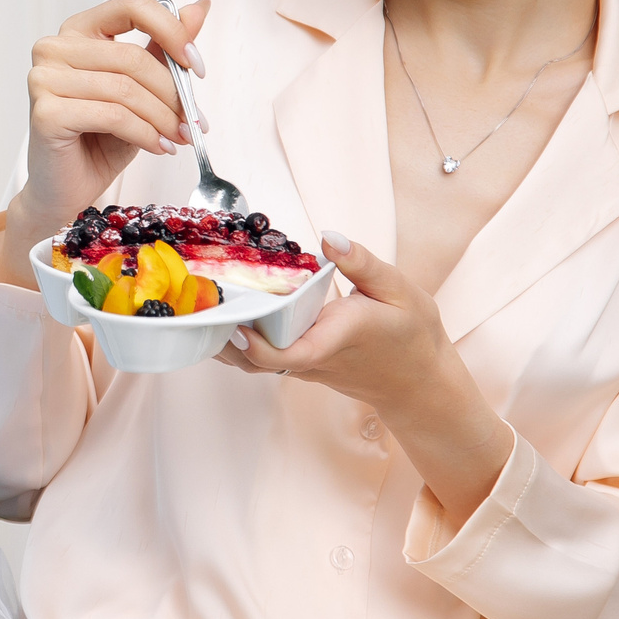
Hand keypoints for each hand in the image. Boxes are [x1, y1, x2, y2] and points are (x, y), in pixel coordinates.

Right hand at [0, 0, 209, 287]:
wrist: (68, 188)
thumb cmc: (102, 138)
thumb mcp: (142, 89)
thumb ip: (163, 49)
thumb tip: (201, 6)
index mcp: (78, 30)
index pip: (132, 5)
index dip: (172, 31)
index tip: (195, 65)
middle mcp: (54, 47)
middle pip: (132, 57)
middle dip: (173, 93)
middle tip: (193, 121)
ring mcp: (44, 78)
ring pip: (125, 89)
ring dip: (163, 118)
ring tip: (179, 138)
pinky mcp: (46, 112)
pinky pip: (112, 115)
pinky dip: (145, 134)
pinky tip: (158, 148)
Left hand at [221, 232, 513, 517]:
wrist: (420, 382)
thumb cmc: (412, 335)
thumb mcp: (398, 290)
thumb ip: (362, 263)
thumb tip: (329, 236)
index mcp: (334, 338)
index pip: (284, 353)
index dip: (253, 344)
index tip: (233, 321)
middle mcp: (312, 357)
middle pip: (253, 358)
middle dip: (222, 333)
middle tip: (197, 299)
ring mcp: (304, 366)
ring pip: (252, 361)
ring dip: (225, 338)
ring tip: (201, 304)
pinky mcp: (302, 366)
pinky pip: (263, 357)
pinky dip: (240, 339)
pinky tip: (226, 312)